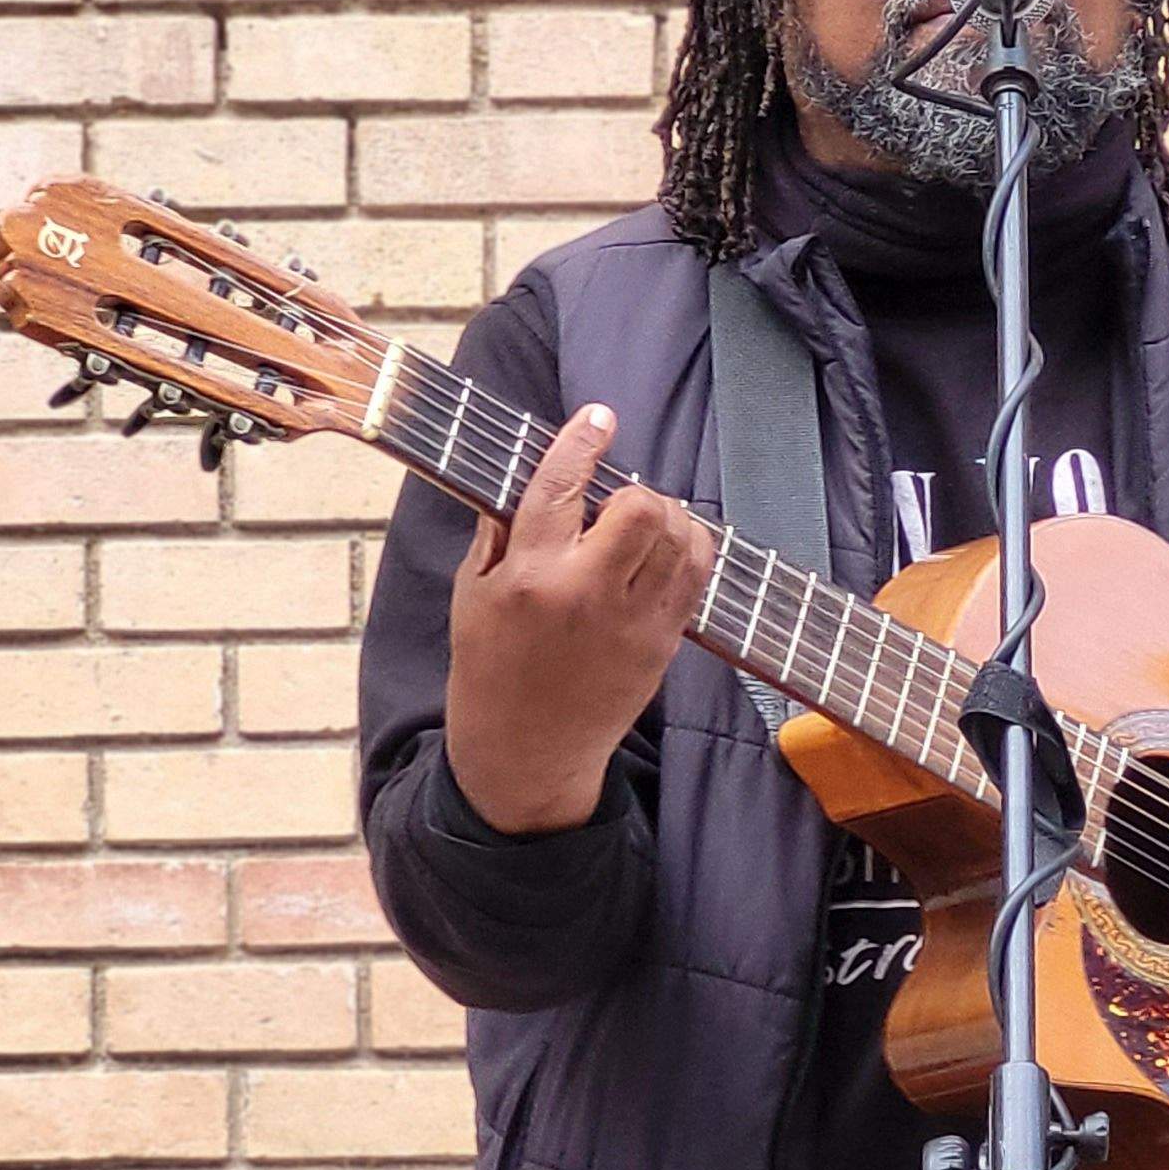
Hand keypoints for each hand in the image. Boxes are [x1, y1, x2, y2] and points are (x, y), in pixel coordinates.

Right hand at [443, 404, 715, 834]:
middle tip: (614, 504)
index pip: (560, 489)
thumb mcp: (470, 595)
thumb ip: (499, 533)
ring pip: (679, 537)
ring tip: (641, 525)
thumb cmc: (490, 667)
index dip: (582, 442)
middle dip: (632, 491)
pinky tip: (665, 549)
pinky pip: (697, 574)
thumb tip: (526, 476)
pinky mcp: (663, 644)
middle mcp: (583, 595)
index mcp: (526, 578)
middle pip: (639, 508)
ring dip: (667, 515)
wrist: (525, 751)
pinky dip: (690, 547)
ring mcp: (631, 622)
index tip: (597, 417)